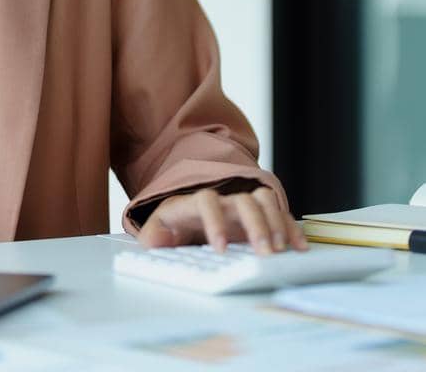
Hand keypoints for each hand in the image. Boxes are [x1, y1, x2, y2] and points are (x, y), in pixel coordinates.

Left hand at [137, 185, 309, 254]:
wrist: (184, 213)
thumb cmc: (172, 225)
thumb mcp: (157, 230)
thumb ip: (152, 236)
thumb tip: (153, 241)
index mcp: (195, 202)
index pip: (206, 201)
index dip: (214, 221)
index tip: (220, 248)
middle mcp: (221, 198)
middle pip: (242, 200)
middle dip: (255, 224)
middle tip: (264, 252)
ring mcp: (241, 204)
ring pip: (263, 200)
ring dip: (275, 223)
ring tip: (282, 249)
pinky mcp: (257, 214)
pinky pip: (278, 213)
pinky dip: (290, 227)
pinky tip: (299, 245)